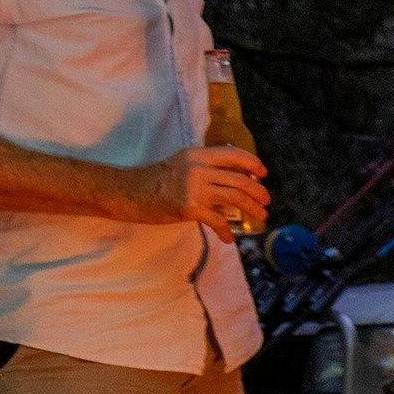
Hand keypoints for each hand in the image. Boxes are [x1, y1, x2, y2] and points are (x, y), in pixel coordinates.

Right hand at [126, 146, 268, 231]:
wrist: (128, 192)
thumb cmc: (155, 179)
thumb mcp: (181, 163)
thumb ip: (205, 167)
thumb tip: (232, 177)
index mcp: (198, 154)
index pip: (233, 154)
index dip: (252, 163)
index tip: (262, 174)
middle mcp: (198, 168)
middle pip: (240, 179)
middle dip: (258, 192)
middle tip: (265, 201)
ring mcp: (194, 188)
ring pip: (236, 198)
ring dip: (252, 209)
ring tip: (260, 217)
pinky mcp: (189, 207)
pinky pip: (218, 220)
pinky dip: (226, 231)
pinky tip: (228, 239)